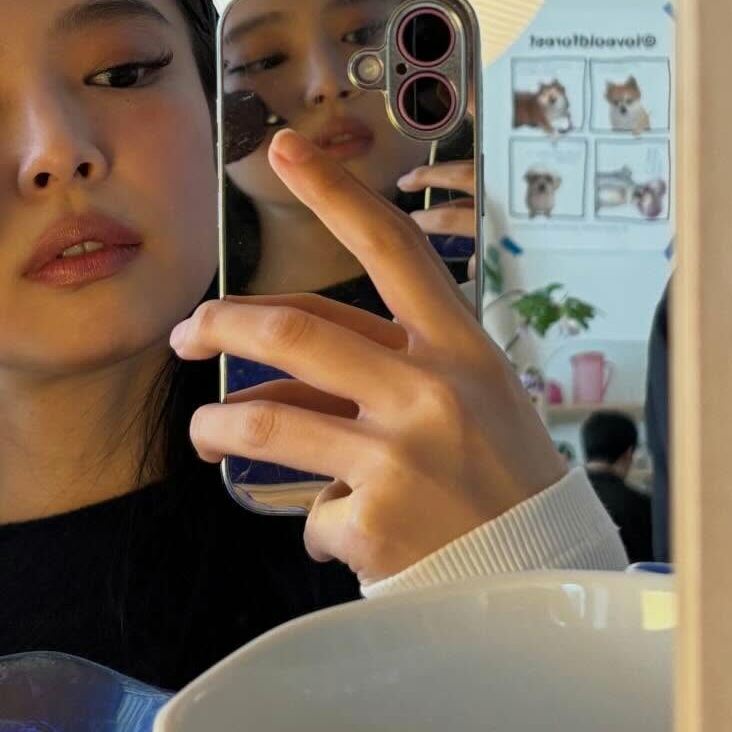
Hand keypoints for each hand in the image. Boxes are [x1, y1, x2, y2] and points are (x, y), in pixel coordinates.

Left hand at [170, 129, 564, 584]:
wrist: (544, 584)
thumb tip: (278, 364)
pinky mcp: (373, 523)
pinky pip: (308, 511)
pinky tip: (346, 534)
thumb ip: (392, 367)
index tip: (285, 147)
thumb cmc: (504, 482)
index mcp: (461, 348)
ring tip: (208, 435)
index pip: (390, 249)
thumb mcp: (476, 399)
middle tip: (187, 334)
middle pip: (292, 331)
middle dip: (220, 324)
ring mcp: (398, 458)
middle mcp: (429, 391)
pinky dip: (316, 521)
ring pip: (266, 420)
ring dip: (219, 427)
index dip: (334, 192)